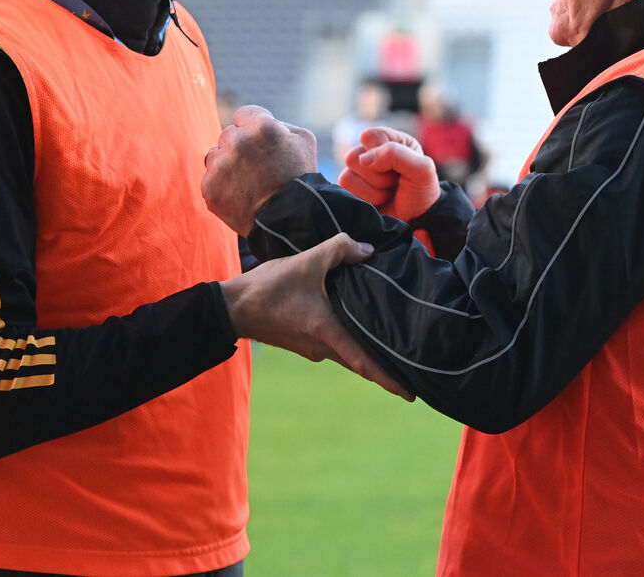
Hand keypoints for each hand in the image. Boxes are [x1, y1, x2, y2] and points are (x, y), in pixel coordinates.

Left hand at [203, 105, 317, 234]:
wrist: (291, 219)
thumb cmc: (300, 178)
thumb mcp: (303, 140)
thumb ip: (278, 123)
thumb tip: (256, 122)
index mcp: (261, 126)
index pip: (242, 114)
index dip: (252, 129)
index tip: (260, 145)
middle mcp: (238, 141)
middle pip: (228, 135)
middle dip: (240, 148)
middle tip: (257, 168)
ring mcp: (221, 165)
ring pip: (215, 156)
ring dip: (226, 165)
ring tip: (247, 183)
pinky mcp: (210, 187)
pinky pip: (210, 179)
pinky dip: (221, 186)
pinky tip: (239, 196)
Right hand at [219, 233, 413, 401]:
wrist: (231, 307)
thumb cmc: (268, 288)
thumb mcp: (306, 261)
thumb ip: (339, 249)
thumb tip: (367, 250)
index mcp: (328, 332)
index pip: (365, 362)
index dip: (389, 380)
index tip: (411, 395)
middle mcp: (322, 347)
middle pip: (360, 362)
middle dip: (385, 370)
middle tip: (412, 374)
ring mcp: (311, 347)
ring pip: (346, 353)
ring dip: (366, 353)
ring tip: (389, 347)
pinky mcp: (301, 342)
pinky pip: (333, 345)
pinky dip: (349, 341)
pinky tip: (355, 326)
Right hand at [339, 127, 440, 222]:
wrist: (418, 219)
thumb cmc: (421, 191)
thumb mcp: (422, 168)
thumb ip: (396, 154)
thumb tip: (364, 159)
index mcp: (390, 139)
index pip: (370, 136)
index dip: (382, 152)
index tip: (399, 166)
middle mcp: (371, 153)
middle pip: (355, 156)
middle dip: (379, 176)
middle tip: (395, 182)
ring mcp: (358, 172)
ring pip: (347, 175)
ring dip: (374, 190)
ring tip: (388, 193)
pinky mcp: (350, 190)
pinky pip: (344, 190)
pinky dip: (366, 199)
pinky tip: (379, 201)